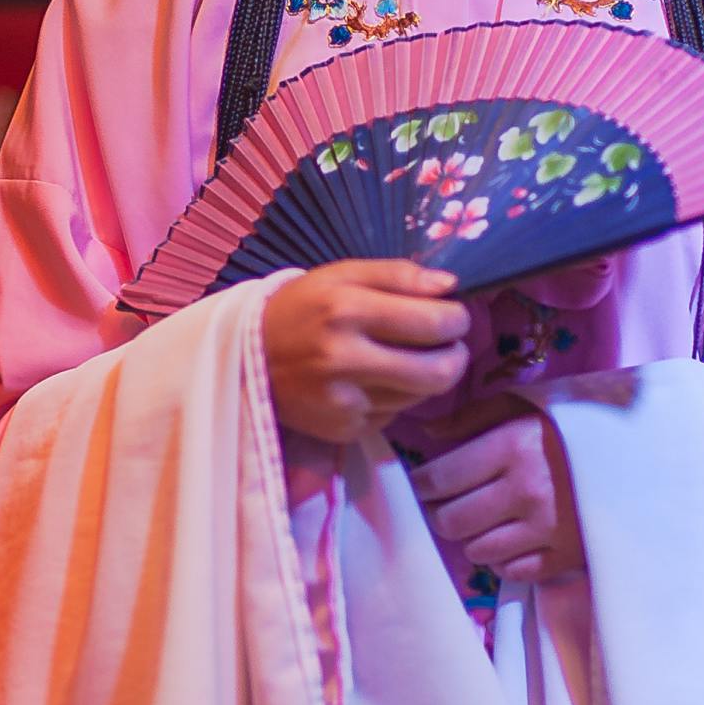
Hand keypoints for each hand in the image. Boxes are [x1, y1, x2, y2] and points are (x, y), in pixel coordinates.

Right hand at [261, 260, 470, 446]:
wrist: (246, 357)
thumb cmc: (300, 308)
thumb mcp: (341, 275)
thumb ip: (398, 275)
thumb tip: (451, 286)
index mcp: (346, 311)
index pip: (433, 323)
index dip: (457, 320)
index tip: (454, 316)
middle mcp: (344, 360)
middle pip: (438, 372)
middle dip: (456, 356)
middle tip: (448, 344)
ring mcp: (344, 402)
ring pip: (420, 396)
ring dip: (425, 376)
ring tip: (404, 357)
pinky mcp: (343, 429)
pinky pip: (393, 414)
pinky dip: (394, 397)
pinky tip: (372, 380)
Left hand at [412, 402, 582, 584]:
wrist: (647, 453)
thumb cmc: (579, 423)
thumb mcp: (528, 404)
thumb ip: (473, 417)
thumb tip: (424, 433)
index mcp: (514, 446)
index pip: (440, 478)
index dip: (420, 483)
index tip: (419, 481)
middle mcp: (526, 492)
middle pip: (451, 520)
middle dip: (441, 511)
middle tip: (447, 502)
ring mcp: (547, 529)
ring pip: (477, 550)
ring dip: (471, 536)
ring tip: (482, 518)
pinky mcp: (566, 557)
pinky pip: (512, 571)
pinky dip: (503, 559)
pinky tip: (511, 537)